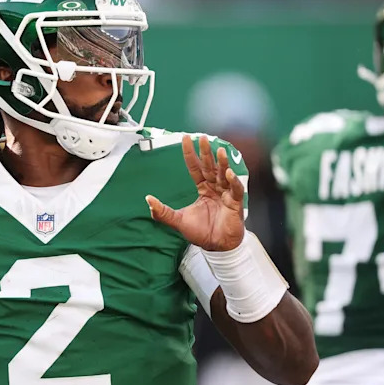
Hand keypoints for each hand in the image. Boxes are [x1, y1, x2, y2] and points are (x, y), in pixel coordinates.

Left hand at [145, 135, 244, 251]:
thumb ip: (162, 212)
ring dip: (222, 163)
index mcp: (203, 189)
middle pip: (210, 167)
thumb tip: (148, 200)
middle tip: (204, 138)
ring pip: (224, 175)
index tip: (186, 139)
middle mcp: (215, 188)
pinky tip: (228, 174)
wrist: (216, 246)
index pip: (195, 168)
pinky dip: (233, 182)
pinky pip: (236, 190)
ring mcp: (226, 194)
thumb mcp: (177, 220)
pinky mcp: (235, 204)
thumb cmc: (201, 232)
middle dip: (207, 153)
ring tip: (219, 151)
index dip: (191, 154)